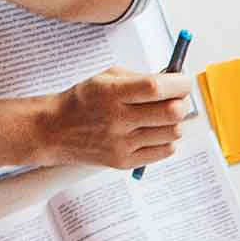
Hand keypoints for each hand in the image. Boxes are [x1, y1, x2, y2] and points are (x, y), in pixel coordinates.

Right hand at [37, 68, 191, 169]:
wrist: (55, 130)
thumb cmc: (85, 100)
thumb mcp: (107, 78)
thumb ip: (141, 78)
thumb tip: (177, 81)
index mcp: (112, 93)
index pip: (157, 87)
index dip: (180, 82)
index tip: (184, 80)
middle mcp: (117, 119)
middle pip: (171, 112)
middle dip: (183, 102)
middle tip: (179, 98)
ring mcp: (121, 144)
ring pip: (172, 133)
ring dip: (175, 122)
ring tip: (163, 116)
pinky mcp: (124, 162)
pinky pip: (164, 151)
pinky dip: (167, 139)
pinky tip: (155, 132)